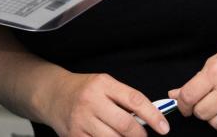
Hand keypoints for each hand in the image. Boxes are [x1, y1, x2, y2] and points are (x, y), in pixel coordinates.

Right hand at [44, 71, 169, 136]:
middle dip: (139, 135)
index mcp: (102, 85)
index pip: (134, 100)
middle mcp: (91, 101)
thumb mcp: (104, 84)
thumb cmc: (83, 90)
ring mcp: (81, 120)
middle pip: (125, 124)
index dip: (153, 116)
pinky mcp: (74, 136)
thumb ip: (125, 98)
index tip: (164, 127)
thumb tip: (150, 118)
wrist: (53, 95)